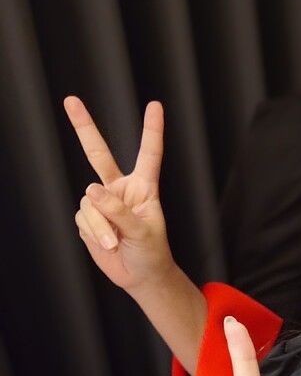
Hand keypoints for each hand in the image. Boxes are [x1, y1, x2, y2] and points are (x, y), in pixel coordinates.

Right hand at [64, 96, 176, 292]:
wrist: (140, 275)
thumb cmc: (151, 252)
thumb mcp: (143, 232)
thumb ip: (118, 211)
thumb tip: (91, 190)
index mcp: (144, 187)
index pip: (148, 154)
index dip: (151, 130)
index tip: (155, 105)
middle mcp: (120, 189)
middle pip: (98, 154)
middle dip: (84, 127)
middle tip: (71, 100)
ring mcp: (101, 202)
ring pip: (89, 202)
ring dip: (100, 225)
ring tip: (116, 241)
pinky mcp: (88, 217)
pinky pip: (83, 218)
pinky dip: (94, 232)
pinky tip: (107, 243)